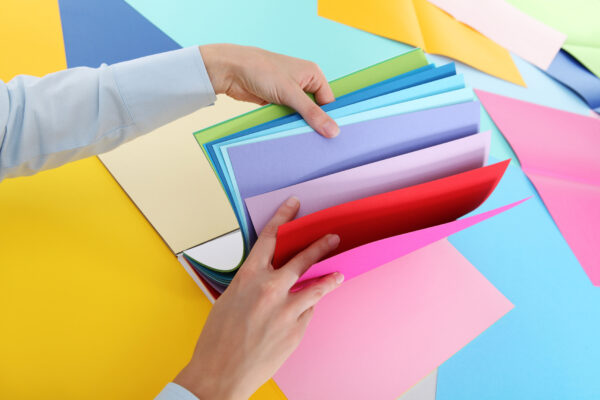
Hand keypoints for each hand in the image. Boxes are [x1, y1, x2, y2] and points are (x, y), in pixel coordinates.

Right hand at [174, 197, 343, 398]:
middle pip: (302, 258)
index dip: (284, 218)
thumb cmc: (217, 338)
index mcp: (248, 277)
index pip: (270, 238)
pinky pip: (307, 312)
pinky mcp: (296, 329)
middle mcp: (270, 288)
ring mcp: (286, 309)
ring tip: (338, 274)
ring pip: (316, 286)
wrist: (220, 374)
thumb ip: (253, 284)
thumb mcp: (229, 300)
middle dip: (320, 245)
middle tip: (333, 237)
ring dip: (329, 278)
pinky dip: (305, 310)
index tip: (294, 205)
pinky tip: (299, 315)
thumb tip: (272, 278)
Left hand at [199, 44, 339, 137]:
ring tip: (304, 141)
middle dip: (314, 123)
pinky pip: (288, 117)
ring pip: (301, 115)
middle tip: (318, 143)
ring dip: (300, 125)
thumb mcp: (290, 93)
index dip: (329, 118)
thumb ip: (312, 113)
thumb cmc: (261, 71)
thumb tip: (333, 131)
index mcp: (313, 74)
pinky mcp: (277, 101)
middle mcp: (303, 82)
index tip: (330, 136)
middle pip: (316, 109)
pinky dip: (288, 125)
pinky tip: (290, 136)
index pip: (329, 101)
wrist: (231, 71)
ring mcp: (289, 93)